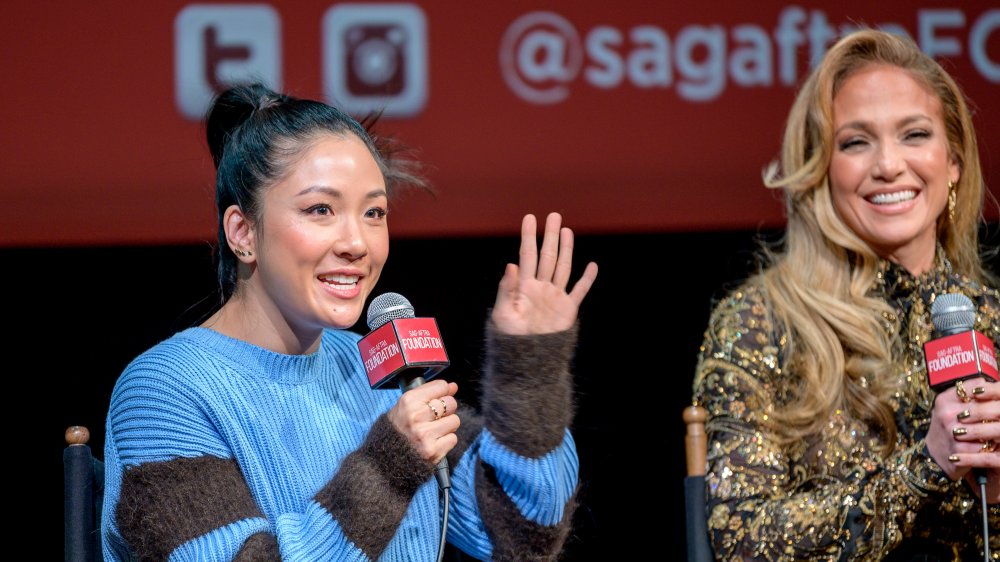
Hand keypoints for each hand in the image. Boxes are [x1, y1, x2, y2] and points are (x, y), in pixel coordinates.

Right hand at [387, 379, 459, 464]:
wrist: (386, 457)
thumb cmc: (397, 428)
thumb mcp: (406, 405)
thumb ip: (429, 393)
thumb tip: (452, 386)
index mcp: (408, 401)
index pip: (441, 386)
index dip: (443, 391)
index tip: (439, 397)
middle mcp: (416, 416)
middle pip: (451, 403)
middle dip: (446, 409)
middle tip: (435, 416)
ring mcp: (425, 434)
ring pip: (454, 421)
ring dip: (447, 426)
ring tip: (434, 429)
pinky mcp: (433, 451)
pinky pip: (453, 438)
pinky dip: (446, 441)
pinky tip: (434, 441)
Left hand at [491, 212, 597, 334]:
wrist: (527, 359)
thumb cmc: (510, 338)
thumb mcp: (502, 314)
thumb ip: (506, 290)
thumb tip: (511, 265)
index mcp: (523, 286)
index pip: (527, 255)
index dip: (528, 236)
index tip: (530, 218)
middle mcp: (540, 287)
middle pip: (547, 256)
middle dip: (550, 235)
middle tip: (554, 215)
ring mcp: (555, 296)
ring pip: (562, 267)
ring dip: (566, 249)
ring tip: (566, 230)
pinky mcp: (567, 309)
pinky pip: (579, 291)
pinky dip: (587, 279)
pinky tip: (592, 265)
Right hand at [926, 377, 998, 501]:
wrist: (934, 453)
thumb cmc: (947, 426)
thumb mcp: (949, 405)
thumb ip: (967, 393)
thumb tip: (992, 384)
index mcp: (945, 399)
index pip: (977, 387)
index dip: (992, 391)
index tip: (998, 396)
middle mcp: (947, 414)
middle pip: (985, 408)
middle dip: (997, 412)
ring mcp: (953, 432)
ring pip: (988, 427)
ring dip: (996, 428)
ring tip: (998, 428)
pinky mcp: (959, 450)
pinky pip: (986, 445)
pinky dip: (992, 444)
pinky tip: (993, 443)